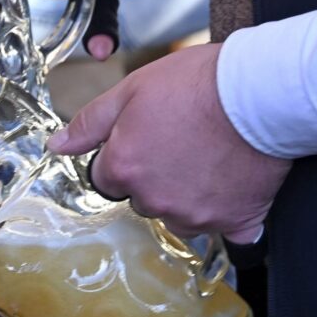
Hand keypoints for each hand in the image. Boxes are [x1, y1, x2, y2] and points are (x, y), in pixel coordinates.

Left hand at [46, 44, 291, 243]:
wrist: (259, 91)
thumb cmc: (198, 84)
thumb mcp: (131, 89)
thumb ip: (90, 122)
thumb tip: (57, 146)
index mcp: (123, 169)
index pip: (108, 178)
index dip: (127, 155)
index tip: (150, 136)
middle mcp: (154, 200)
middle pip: (144, 199)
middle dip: (156, 177)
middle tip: (184, 141)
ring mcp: (195, 215)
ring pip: (180, 216)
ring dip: (188, 196)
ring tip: (211, 159)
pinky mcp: (235, 222)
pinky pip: (226, 232)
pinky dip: (227, 215)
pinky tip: (235, 190)